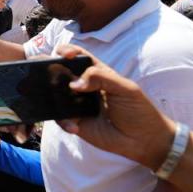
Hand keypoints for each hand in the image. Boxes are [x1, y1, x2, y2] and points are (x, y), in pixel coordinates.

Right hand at [56, 44, 173, 169]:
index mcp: (97, 74)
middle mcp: (84, 87)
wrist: (144, 140)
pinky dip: (64, 121)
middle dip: (51, 70)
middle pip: (62, 73)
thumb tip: (74, 84)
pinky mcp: (75, 122)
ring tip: (60, 102)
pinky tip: (75, 126)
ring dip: (52, 97)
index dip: (68, 51)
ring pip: (56, 95)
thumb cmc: (139, 110)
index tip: (66, 55)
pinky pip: (60, 118)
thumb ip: (102, 78)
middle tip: (48, 74)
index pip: (78, 57)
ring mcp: (78, 105)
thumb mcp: (126, 88)